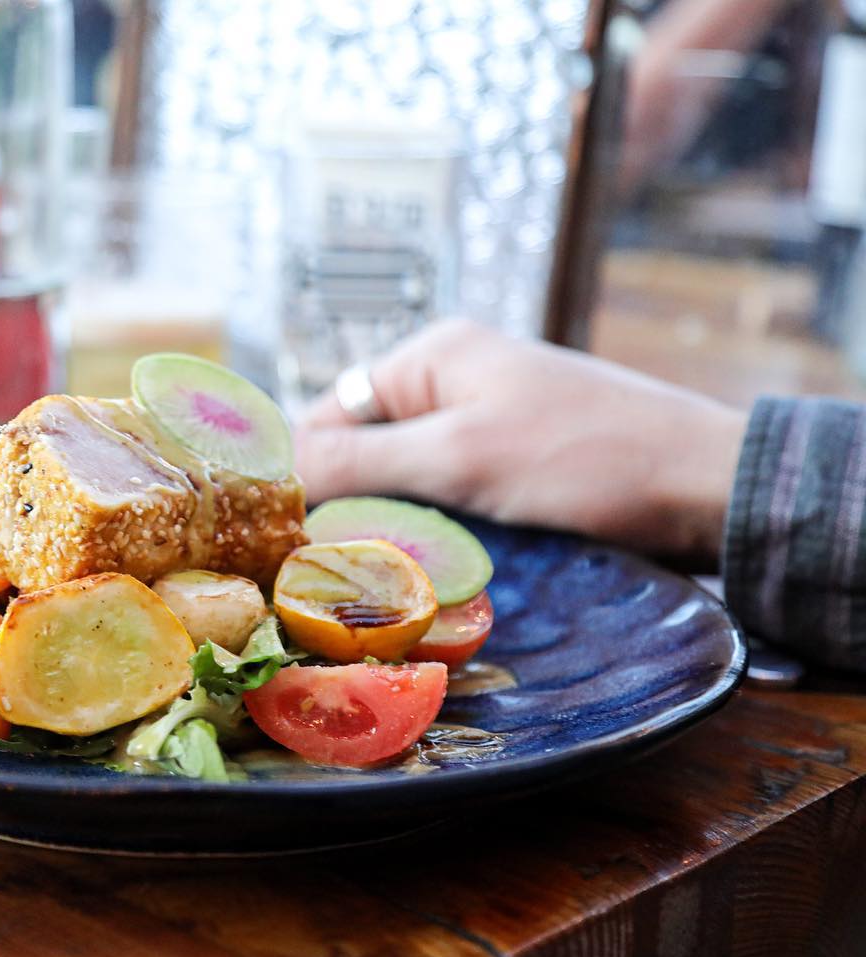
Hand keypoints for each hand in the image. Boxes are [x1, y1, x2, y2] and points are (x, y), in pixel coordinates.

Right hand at [294, 320, 748, 555]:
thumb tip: (276, 475)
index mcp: (430, 355)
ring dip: (392, 524)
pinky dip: (433, 529)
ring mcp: (484, 421)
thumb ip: (361, 462)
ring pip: (404, 480)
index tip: (287, 543)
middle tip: (331, 570)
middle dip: (348, 506)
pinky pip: (447, 496)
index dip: (305, 476)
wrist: (705, 485)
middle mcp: (451, 380)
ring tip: (377, 577)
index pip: (327, 415)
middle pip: (362, 450)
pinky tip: (429, 567)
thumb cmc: (582, 458)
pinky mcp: (513, 463)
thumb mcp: (459, 457)